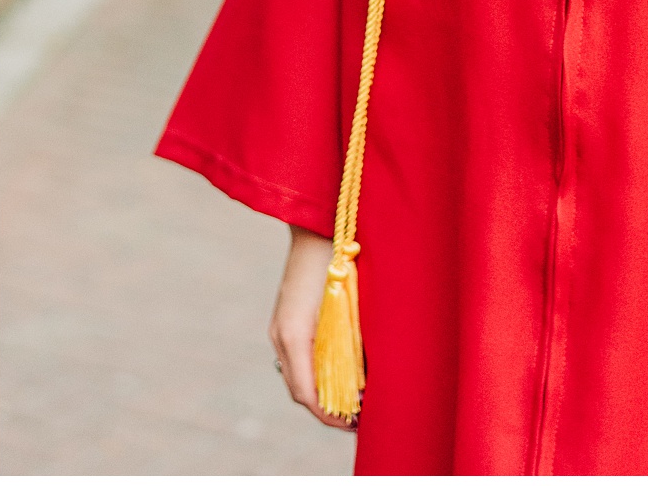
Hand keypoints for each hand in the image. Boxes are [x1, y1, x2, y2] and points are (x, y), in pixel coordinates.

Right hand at [269, 226, 358, 430]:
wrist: (318, 223)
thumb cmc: (340, 257)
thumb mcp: (351, 299)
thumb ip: (353, 338)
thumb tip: (367, 376)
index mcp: (295, 333)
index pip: (307, 392)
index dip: (330, 414)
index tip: (354, 423)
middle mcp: (282, 334)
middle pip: (300, 388)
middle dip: (327, 408)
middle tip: (357, 418)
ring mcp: (281, 326)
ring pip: (297, 374)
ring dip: (321, 390)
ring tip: (351, 399)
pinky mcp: (286, 319)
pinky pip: (297, 357)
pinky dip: (316, 371)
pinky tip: (339, 371)